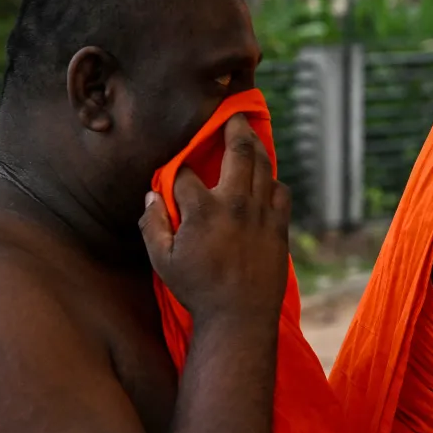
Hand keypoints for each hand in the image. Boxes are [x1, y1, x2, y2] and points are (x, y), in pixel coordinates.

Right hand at [140, 114, 291, 325]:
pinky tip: (267, 178)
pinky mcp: (279, 226)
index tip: (176, 168)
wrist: (240, 318)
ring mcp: (262, 213)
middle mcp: (235, 204)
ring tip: (250, 136)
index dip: (178, 167)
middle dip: (234, 128)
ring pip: (264, 167)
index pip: (186, 172)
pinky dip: (273, 181)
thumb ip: (153, 224)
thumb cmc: (196, 290)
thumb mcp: (162, 261)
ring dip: (257, 147)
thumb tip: (151, 196)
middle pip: (238, 151)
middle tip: (234, 114)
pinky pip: (281, 192)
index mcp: (202, 210)